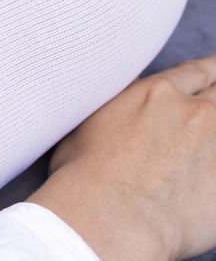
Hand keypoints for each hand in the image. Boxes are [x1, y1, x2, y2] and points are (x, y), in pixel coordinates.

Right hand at [28, 56, 215, 260]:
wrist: (110, 217)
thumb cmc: (85, 175)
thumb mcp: (90, 123)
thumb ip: (119, 108)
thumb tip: (125, 103)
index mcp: (156, 94)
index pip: (195, 73)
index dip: (209, 70)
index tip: (214, 72)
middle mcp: (194, 113)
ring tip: (209, 143)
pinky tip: (212, 174)